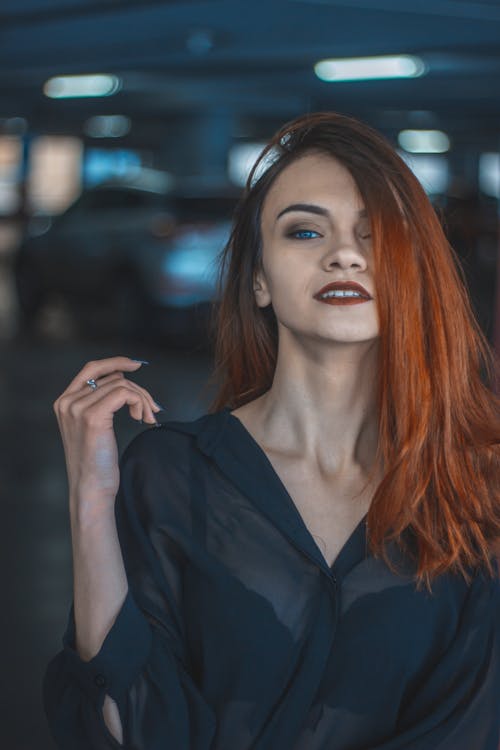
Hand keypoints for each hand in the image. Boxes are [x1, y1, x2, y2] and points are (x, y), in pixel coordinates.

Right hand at [53, 356, 161, 518]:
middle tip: (152, 408)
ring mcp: (78, 408)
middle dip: (138, 390)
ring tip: (148, 418)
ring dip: (142, 399)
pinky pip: (124, 393)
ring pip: (122, 384)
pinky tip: (142, 419)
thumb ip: (101, 399)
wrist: (90, 487)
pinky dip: (139, 402)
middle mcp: (68, 401)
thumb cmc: (96, 461)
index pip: (91, 368)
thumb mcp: (95, 425)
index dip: (115, 362)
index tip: (136, 365)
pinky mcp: (93, 417)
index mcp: (65, 401)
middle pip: (112, 377)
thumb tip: (121, 375)